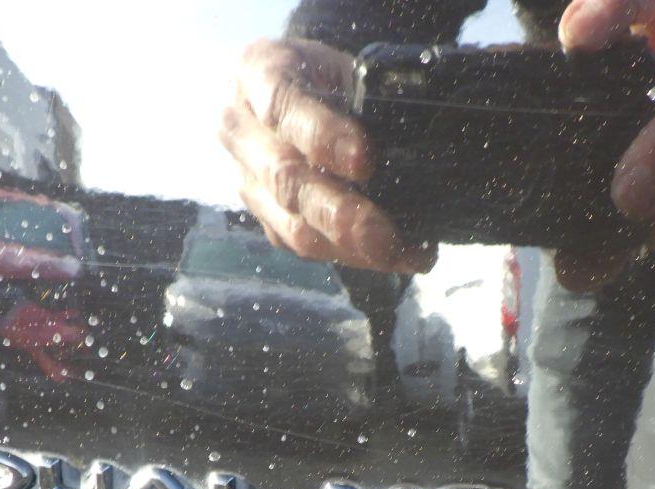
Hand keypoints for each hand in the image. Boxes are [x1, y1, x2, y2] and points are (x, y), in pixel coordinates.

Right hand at [220, 38, 435, 273]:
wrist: (294, 91)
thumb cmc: (325, 75)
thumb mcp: (341, 65)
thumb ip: (365, 95)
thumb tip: (414, 143)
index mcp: (257, 74)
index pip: (283, 108)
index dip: (322, 138)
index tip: (364, 161)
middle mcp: (240, 130)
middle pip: (285, 179)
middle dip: (340, 212)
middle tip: (384, 235)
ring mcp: (248, 180)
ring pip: (292, 225)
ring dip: (350, 247)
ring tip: (401, 254)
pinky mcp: (266, 216)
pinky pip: (305, 245)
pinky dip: (354, 256)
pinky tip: (396, 257)